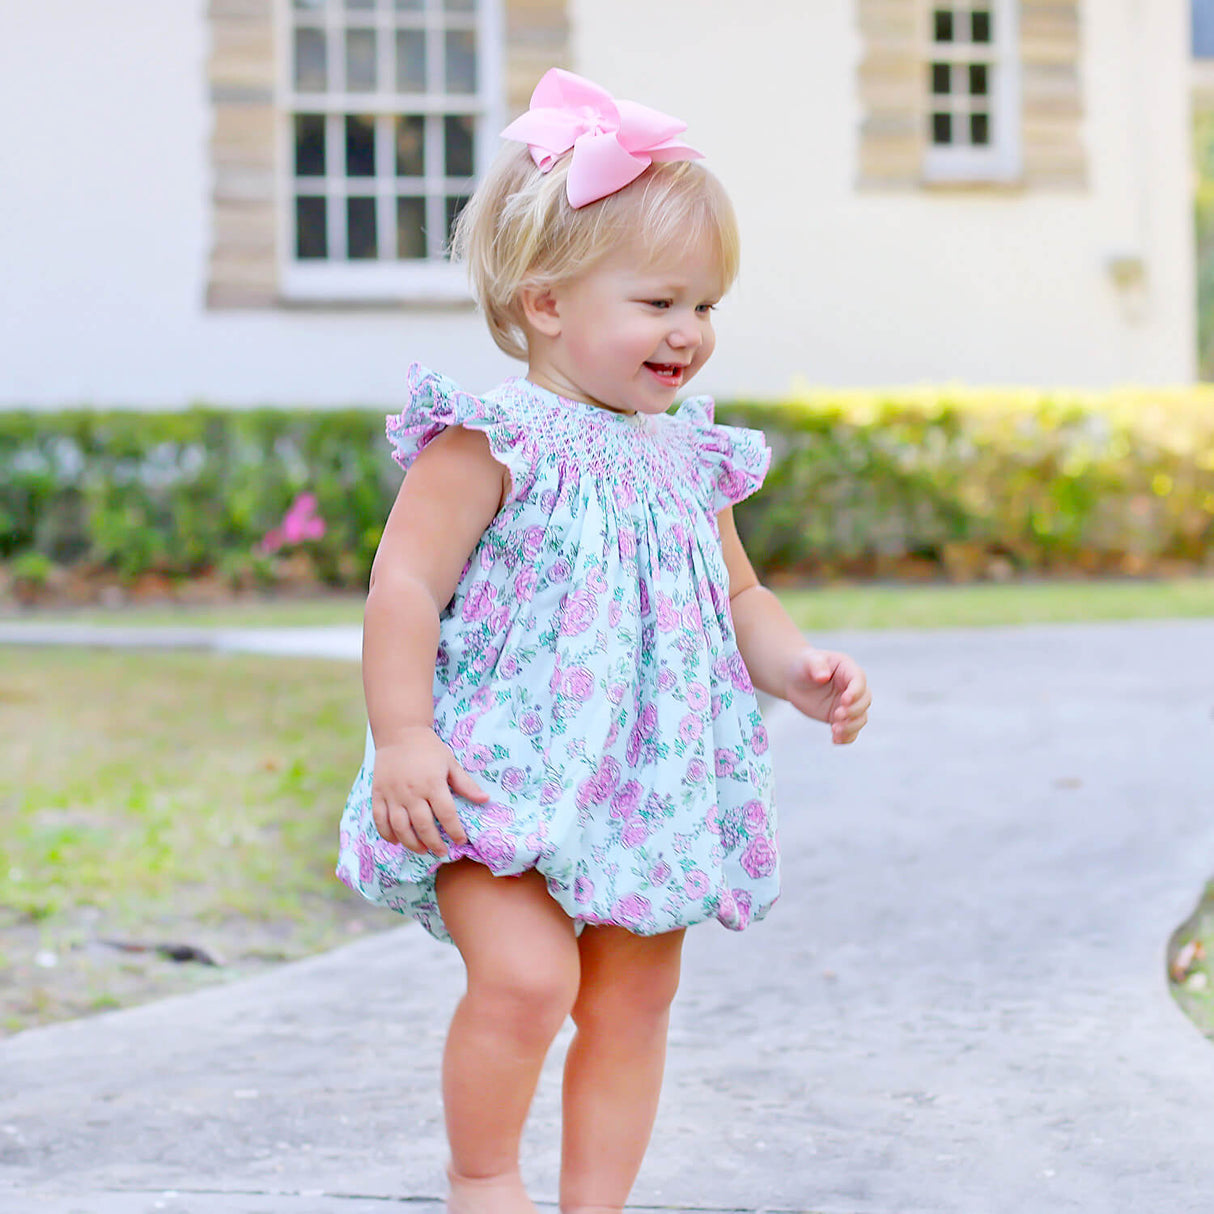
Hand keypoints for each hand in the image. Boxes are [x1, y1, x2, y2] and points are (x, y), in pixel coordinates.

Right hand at [371, 726, 488, 855]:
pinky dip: (387, 834)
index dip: (454, 831)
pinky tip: (397, 841)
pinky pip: (380, 819)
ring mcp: (393, 794)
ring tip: (422, 850)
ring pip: (400, 827)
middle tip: (441, 852)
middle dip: (434, 843)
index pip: (446, 814)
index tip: (460, 841)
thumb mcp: (450, 763)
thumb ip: (465, 784)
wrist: (399, 733)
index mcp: (433, 783)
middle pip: (423, 825)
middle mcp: (412, 791)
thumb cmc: (429, 748)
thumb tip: (485, 800)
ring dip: (411, 843)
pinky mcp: (378, 793)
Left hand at [783, 647, 870, 743]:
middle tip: (836, 715)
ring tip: (835, 730)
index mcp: (848, 670)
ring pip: (860, 718)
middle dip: (853, 711)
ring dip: (851, 726)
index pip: (859, 681)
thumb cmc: (805, 665)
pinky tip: (836, 740)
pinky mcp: (840, 718)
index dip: (855, 692)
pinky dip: (846, 737)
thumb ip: (816, 666)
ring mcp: (848, 705)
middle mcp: (853, 688)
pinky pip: (850, 731)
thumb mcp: (809, 661)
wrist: (795, 679)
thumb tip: (823, 676)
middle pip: (864, 701)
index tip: (844, 701)